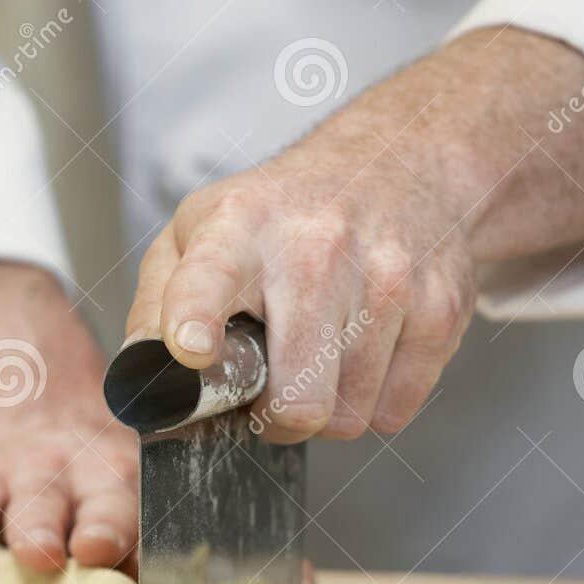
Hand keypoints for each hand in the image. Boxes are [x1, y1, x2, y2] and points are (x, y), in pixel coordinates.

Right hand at [0, 261, 329, 583]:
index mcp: (158, 489)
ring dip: (37, 526)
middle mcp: (100, 479)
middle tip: (102, 548)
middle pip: (105, 499)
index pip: (171, 514)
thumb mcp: (175, 511)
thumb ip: (244, 564)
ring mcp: (38, 479)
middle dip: (106, 523)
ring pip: (34, 500)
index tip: (177, 568)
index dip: (174, 540)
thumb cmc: (123, 491)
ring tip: (39, 555)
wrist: (40, 423)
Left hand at [123, 28, 583, 442]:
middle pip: (298, 399)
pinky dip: (377, 401)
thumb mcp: (201, 232)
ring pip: (350, 418)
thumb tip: (142, 384)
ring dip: (330, 408)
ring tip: (324, 356)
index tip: (191, 348)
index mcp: (238, 229)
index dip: (195, 319)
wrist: (398, 164)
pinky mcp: (440, 307)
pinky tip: (367, 352)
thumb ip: (156, 308)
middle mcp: (316, 248)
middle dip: (278, 419)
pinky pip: (396, 411)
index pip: (210, 278)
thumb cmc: (286, 215)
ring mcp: (389, 278)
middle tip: (273, 392)